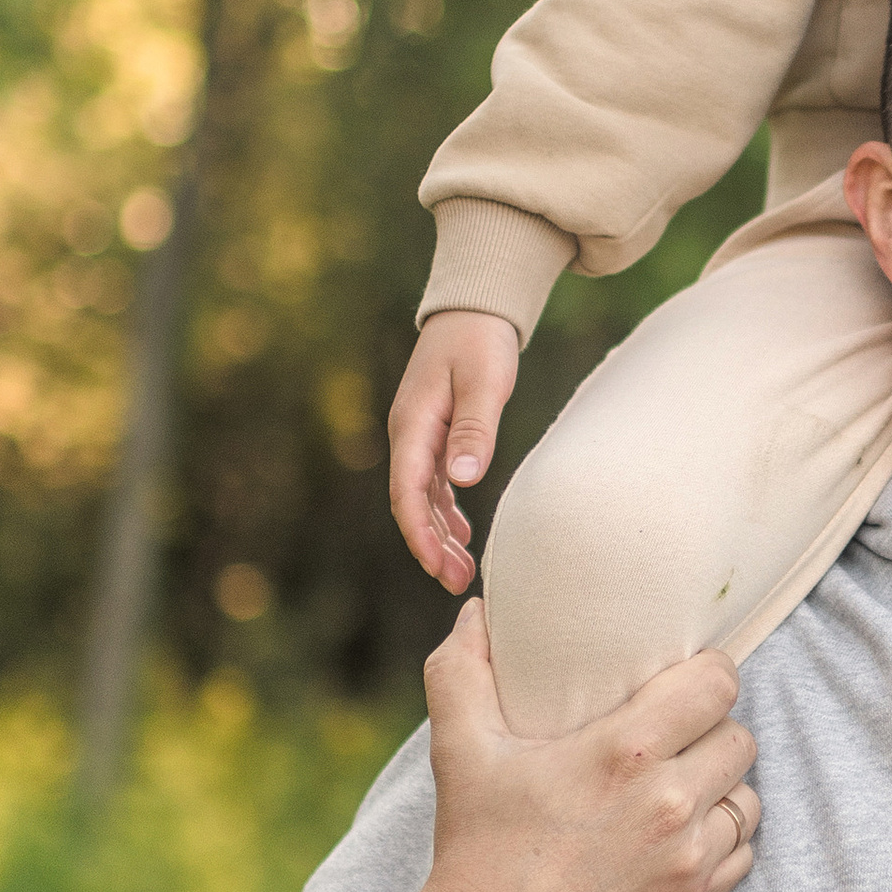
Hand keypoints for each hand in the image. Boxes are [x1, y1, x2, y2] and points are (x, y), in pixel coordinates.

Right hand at [344, 604, 760, 891]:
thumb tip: (476, 613)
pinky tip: (681, 835)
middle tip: (674, 736)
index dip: (706, 675)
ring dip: (721, 786)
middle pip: (740, 736)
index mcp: (624, 751)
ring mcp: (688, 857)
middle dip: (710, 731)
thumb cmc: (476, 849)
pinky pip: (742, 851)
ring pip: (748, 796)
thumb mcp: (459, 750)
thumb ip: (462, 670)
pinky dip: (721, 839)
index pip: (719, 682)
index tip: (680, 682)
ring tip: (680, 785)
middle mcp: (670, 801)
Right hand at [387, 311, 520, 594]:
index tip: (438, 567)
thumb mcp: (484, 381)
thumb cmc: (480, 340)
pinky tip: (461, 532)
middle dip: (431, 546)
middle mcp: (409, 434)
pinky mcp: (435, 433)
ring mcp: (420, 435)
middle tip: (456, 584)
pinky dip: (445, 510)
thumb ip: (475, 428)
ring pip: (423, 497)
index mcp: (413, 424)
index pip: (408, 492)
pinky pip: (433, 482)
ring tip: (461, 571)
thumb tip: (463, 480)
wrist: (473, 308)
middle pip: (412, 503)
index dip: (420, 534)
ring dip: (439, 534)